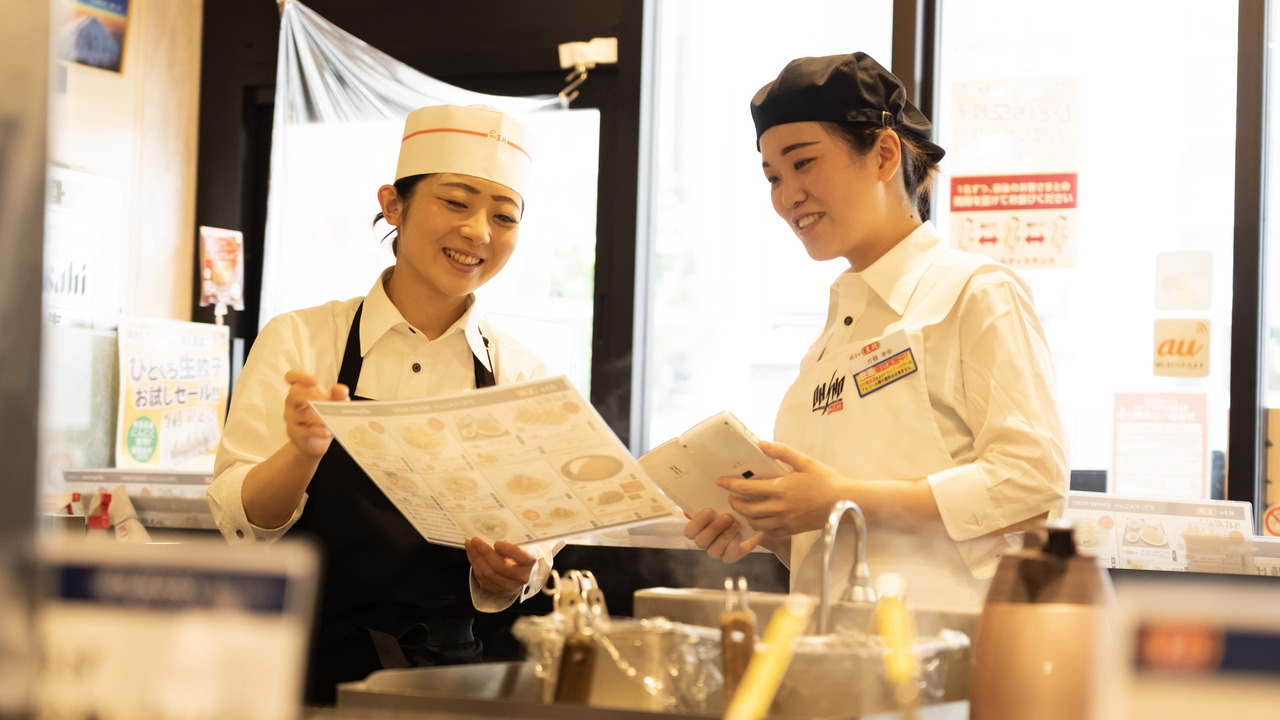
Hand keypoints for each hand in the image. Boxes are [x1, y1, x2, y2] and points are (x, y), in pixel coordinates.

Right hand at [282, 369, 348, 456]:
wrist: (317, 440)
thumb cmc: (323, 416)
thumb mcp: (334, 403)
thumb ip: (339, 395)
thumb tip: (340, 389)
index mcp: (300, 390)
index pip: (291, 377)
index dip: (301, 377)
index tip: (315, 382)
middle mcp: (291, 402)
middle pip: (294, 392)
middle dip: (314, 396)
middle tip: (327, 403)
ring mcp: (290, 417)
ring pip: (304, 413)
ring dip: (323, 417)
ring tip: (333, 421)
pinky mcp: (293, 432)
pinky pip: (307, 430)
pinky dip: (321, 431)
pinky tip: (328, 432)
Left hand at [466, 538, 535, 594]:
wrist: (519, 569)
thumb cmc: (518, 552)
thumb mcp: (521, 544)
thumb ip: (510, 541)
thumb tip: (490, 534)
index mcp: (529, 562)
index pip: (522, 558)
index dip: (509, 551)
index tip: (497, 543)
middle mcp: (520, 576)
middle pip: (501, 567)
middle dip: (485, 552)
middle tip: (475, 540)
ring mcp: (508, 585)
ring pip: (488, 573)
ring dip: (476, 557)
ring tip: (470, 544)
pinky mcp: (495, 588)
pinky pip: (481, 577)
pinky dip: (474, 563)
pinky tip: (471, 553)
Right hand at [682, 507, 761, 562]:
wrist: (754, 518)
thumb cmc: (735, 506)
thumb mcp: (724, 499)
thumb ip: (711, 499)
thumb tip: (698, 498)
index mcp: (698, 528)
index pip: (689, 531)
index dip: (697, 522)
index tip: (709, 510)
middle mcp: (705, 541)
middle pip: (700, 541)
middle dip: (713, 529)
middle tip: (727, 516)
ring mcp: (716, 550)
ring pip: (713, 550)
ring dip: (725, 536)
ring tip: (736, 523)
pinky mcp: (730, 556)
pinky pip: (728, 556)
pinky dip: (734, 544)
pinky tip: (740, 533)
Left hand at [718, 441, 851, 536]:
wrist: (846, 503)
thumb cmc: (827, 481)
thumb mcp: (805, 461)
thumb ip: (782, 452)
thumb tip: (761, 443)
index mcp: (780, 489)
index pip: (747, 488)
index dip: (730, 485)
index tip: (720, 481)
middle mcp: (779, 507)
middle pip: (746, 509)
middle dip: (734, 503)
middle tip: (730, 496)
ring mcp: (785, 521)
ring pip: (756, 523)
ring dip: (745, 516)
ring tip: (744, 508)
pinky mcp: (792, 530)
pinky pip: (769, 533)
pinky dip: (760, 527)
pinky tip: (761, 520)